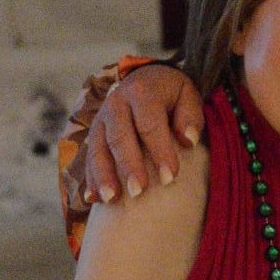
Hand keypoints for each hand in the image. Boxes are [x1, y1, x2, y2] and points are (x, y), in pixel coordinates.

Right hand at [84, 65, 204, 204]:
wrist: (144, 79)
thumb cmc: (171, 95)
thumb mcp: (187, 94)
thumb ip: (190, 116)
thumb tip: (188, 140)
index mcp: (141, 92)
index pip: (150, 124)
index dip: (159, 150)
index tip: (170, 177)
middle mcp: (115, 105)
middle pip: (119, 137)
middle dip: (128, 165)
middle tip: (138, 192)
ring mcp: (100, 120)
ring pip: (98, 148)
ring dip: (103, 175)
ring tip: (111, 199)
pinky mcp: (93, 135)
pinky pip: (88, 158)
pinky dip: (90, 178)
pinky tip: (92, 199)